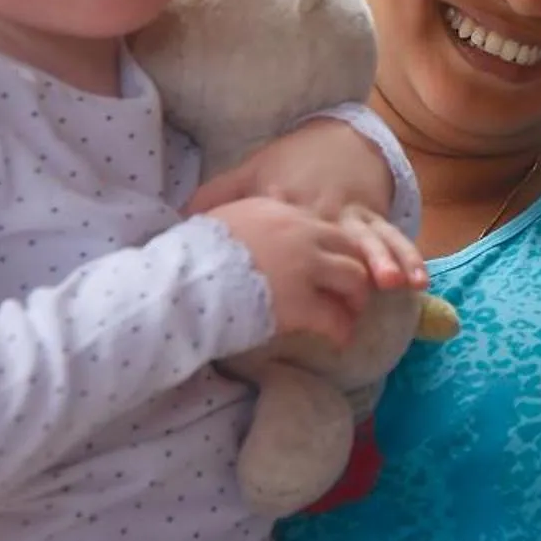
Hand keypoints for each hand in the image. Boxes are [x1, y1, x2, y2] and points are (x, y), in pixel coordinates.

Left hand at [188, 118, 422, 288]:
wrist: (336, 136)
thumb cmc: (289, 162)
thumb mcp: (251, 171)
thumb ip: (219, 194)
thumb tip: (182, 217)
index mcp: (290, 204)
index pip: (287, 238)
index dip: (287, 265)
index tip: (286, 291)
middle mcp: (325, 211)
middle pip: (335, 243)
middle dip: (348, 269)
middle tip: (355, 298)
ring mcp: (353, 214)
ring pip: (370, 241)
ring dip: (384, 261)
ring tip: (396, 282)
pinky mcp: (374, 216)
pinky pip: (393, 237)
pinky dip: (408, 256)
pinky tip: (418, 279)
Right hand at [208, 198, 374, 349]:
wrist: (184, 280)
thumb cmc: (194, 251)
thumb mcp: (221, 214)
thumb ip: (247, 210)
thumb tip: (261, 200)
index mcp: (279, 210)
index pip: (321, 225)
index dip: (329, 246)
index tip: (326, 262)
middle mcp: (301, 234)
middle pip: (348, 246)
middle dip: (353, 268)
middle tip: (347, 291)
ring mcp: (305, 268)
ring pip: (354, 278)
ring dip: (355, 299)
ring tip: (348, 315)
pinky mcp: (303, 304)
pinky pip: (336, 318)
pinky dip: (342, 331)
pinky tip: (339, 340)